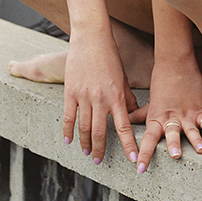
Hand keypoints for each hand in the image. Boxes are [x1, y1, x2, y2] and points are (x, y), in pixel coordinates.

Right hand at [62, 30, 139, 164]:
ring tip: (86, 153)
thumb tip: (133, 116)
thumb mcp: (122, 78)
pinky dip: (68, 131)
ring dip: (85, 143)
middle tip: (99, 162)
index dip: (128, 146)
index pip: (124, 127)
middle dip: (100, 150)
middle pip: (99, 132)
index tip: (133, 161)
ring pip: (84, 127)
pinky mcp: (70, 91)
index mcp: (117, 96)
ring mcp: (84, 96)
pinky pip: (68, 116)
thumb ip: (127, 98)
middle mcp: (100, 99)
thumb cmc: (110, 56)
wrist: (91, 38)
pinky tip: (68, 141)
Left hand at [131, 53, 201, 172]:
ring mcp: (186, 115)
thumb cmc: (161, 82)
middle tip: (175, 156)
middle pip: (171, 134)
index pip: (148, 139)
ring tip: (200, 150)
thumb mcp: (151, 102)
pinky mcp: (199, 110)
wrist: (175, 63)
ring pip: (191, 129)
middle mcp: (171, 119)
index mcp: (157, 119)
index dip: (144, 154)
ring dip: (195, 140)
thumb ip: (140, 115)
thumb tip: (127, 119)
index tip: (140, 169)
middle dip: (173, 145)